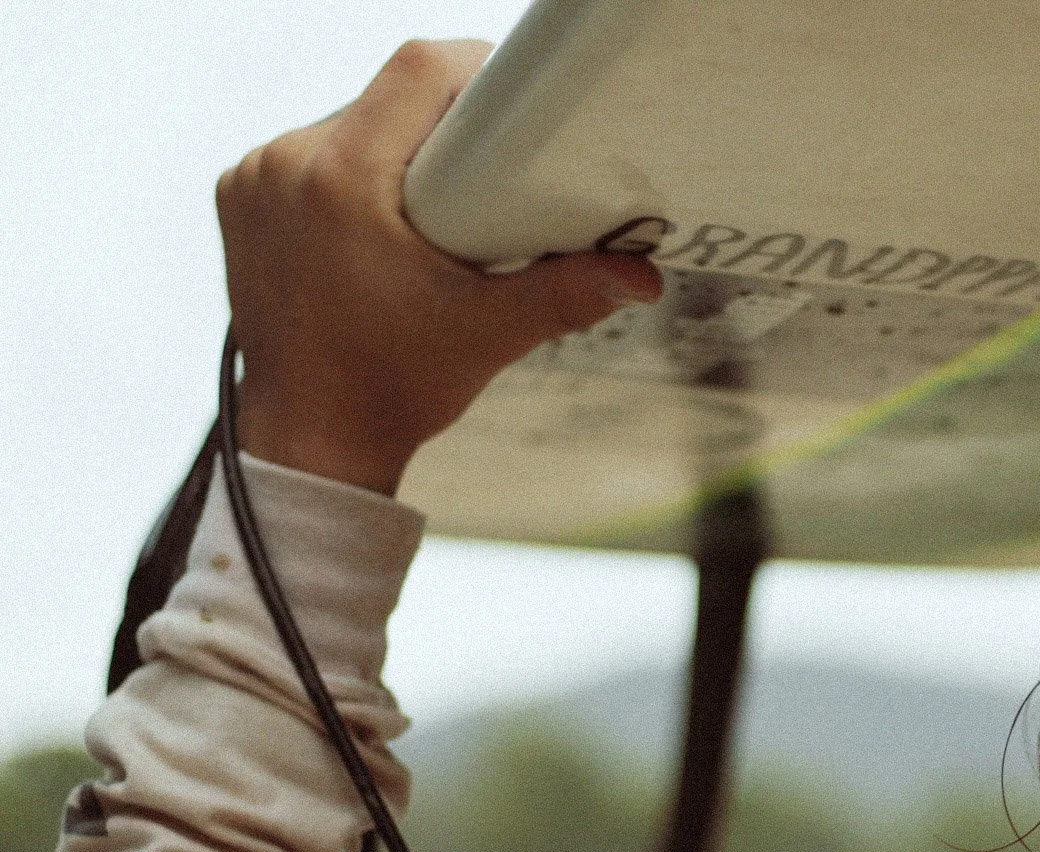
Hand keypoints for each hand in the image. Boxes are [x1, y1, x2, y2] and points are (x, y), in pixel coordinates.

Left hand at [216, 40, 662, 493]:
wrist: (312, 438)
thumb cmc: (393, 389)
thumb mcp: (491, 335)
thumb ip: (567, 293)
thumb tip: (642, 274)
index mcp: (342, 182)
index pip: (418, 69)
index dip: (478, 70)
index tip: (516, 104)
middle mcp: (286, 166)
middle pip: (385, 93)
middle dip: (445, 118)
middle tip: (493, 165)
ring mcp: (255, 179)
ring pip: (348, 118)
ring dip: (397, 142)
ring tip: (440, 196)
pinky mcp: (240, 195)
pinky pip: (310, 150)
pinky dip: (354, 168)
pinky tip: (384, 211)